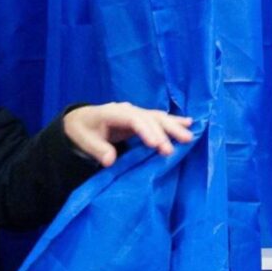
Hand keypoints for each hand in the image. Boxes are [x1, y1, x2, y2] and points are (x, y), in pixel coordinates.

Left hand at [62, 102, 192, 167]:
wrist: (82, 119)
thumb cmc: (83, 131)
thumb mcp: (83, 140)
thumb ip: (97, 149)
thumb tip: (110, 161)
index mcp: (111, 113)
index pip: (132, 120)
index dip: (146, 131)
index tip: (156, 146)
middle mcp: (126, 110)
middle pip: (148, 117)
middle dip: (163, 131)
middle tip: (175, 147)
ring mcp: (135, 112)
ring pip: (156, 117)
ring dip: (173, 126)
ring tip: (188, 137)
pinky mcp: (141, 118)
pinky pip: (158, 118)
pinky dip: (173, 121)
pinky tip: (189, 123)